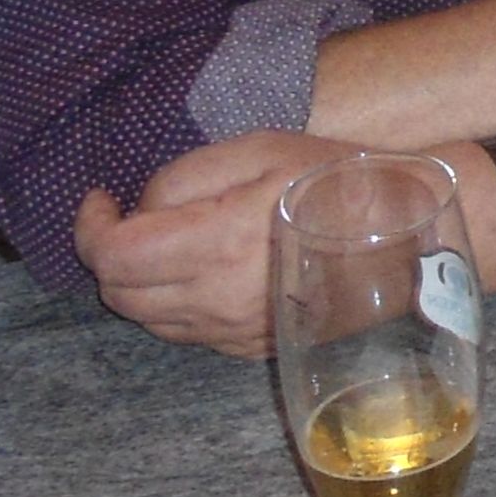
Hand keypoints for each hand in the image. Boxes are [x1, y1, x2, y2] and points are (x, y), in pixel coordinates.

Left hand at [74, 131, 344, 356]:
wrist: (406, 239)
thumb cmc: (336, 182)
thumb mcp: (258, 149)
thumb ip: (183, 177)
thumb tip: (145, 210)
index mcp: (217, 245)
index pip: (112, 257)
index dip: (89, 227)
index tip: (101, 198)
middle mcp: (218, 301)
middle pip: (119, 294)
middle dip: (111, 253)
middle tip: (134, 216)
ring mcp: (234, 332)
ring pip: (147, 319)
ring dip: (139, 281)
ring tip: (169, 242)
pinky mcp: (251, 347)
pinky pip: (186, 333)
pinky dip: (173, 304)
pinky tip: (202, 271)